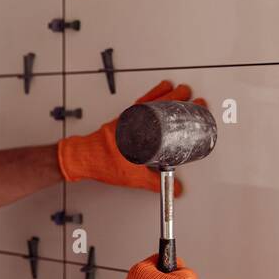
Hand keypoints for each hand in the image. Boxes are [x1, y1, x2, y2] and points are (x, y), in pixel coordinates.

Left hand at [56, 81, 207, 196]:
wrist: (81, 158)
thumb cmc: (101, 162)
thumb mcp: (133, 175)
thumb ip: (156, 183)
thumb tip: (176, 188)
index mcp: (139, 129)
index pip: (166, 112)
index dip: (183, 107)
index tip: (196, 105)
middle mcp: (134, 119)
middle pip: (160, 100)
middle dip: (179, 95)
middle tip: (191, 96)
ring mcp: (128, 117)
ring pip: (151, 98)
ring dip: (166, 92)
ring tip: (179, 90)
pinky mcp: (122, 119)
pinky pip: (140, 103)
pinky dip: (151, 96)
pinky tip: (157, 96)